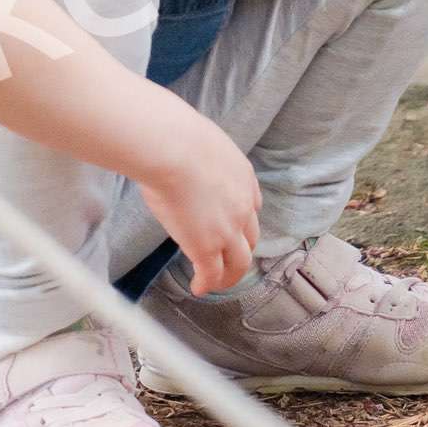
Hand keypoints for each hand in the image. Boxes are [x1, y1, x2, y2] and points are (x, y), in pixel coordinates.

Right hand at [136, 106, 262, 295]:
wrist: (175, 149)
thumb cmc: (179, 138)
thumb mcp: (204, 145)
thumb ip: (202, 159)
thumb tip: (181, 154)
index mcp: (245, 179)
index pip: (252, 208)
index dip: (243, 223)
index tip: (232, 230)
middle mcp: (244, 207)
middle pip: (250, 238)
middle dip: (240, 251)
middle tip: (227, 261)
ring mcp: (227, 230)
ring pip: (238, 262)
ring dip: (229, 275)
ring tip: (216, 283)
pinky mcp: (206, 247)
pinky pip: (211, 274)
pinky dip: (207, 284)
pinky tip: (198, 288)